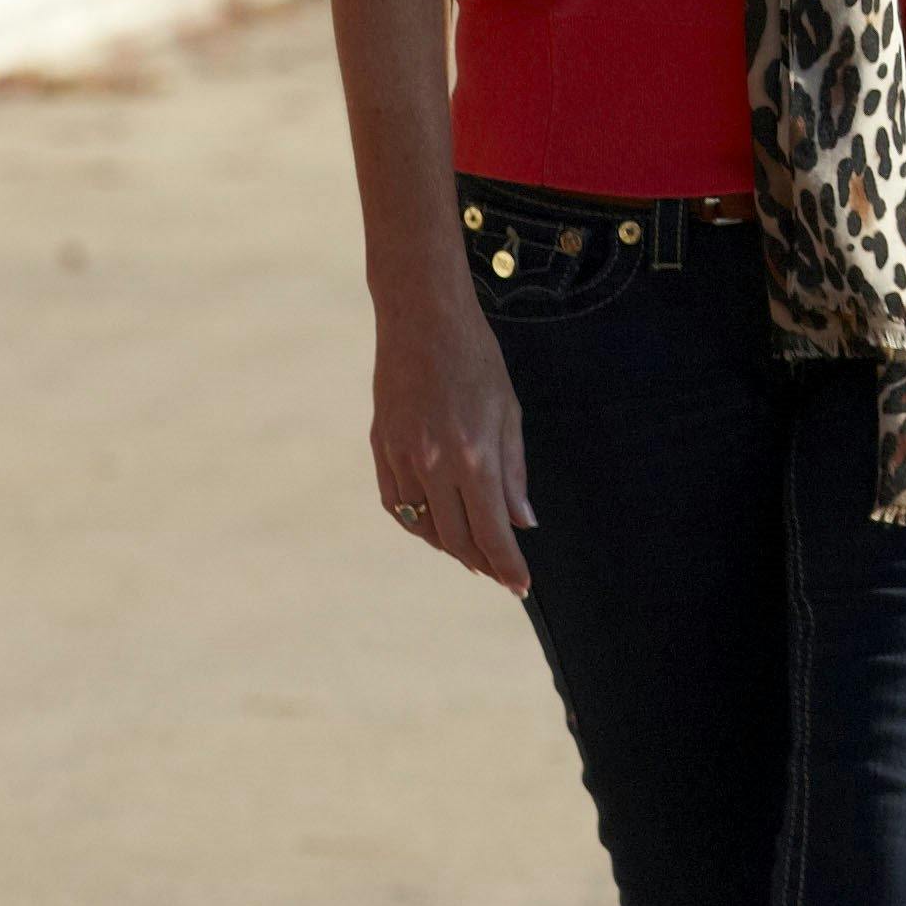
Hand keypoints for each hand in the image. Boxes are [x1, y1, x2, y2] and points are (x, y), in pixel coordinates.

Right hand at [366, 286, 539, 594]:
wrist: (421, 319)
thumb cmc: (476, 359)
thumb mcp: (509, 411)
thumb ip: (514, 472)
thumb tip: (524, 522)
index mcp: (473, 455)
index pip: (493, 530)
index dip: (507, 565)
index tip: (522, 586)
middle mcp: (434, 464)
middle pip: (457, 538)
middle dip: (482, 563)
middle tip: (501, 574)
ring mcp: (401, 458)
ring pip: (424, 527)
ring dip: (450, 547)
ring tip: (474, 554)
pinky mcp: (381, 450)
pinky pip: (398, 505)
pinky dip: (417, 524)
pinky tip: (436, 527)